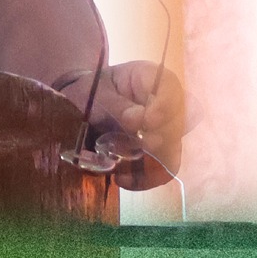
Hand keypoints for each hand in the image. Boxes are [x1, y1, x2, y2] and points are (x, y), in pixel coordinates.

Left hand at [56, 60, 186, 190]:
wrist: (79, 106)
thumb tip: (137, 121)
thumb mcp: (96, 93)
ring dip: (150, 164)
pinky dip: (144, 178)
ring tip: (121, 170)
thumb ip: (116, 105)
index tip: (149, 121)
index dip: (165, 106)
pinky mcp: (156, 152)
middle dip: (158, 140)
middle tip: (136, 147)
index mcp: (150, 78)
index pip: (171, 88)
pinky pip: (161, 170)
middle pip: (178, 124)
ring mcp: (163, 130)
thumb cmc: (89, 91)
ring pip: (173, 151)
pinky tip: (122, 179)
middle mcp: (164, 104)